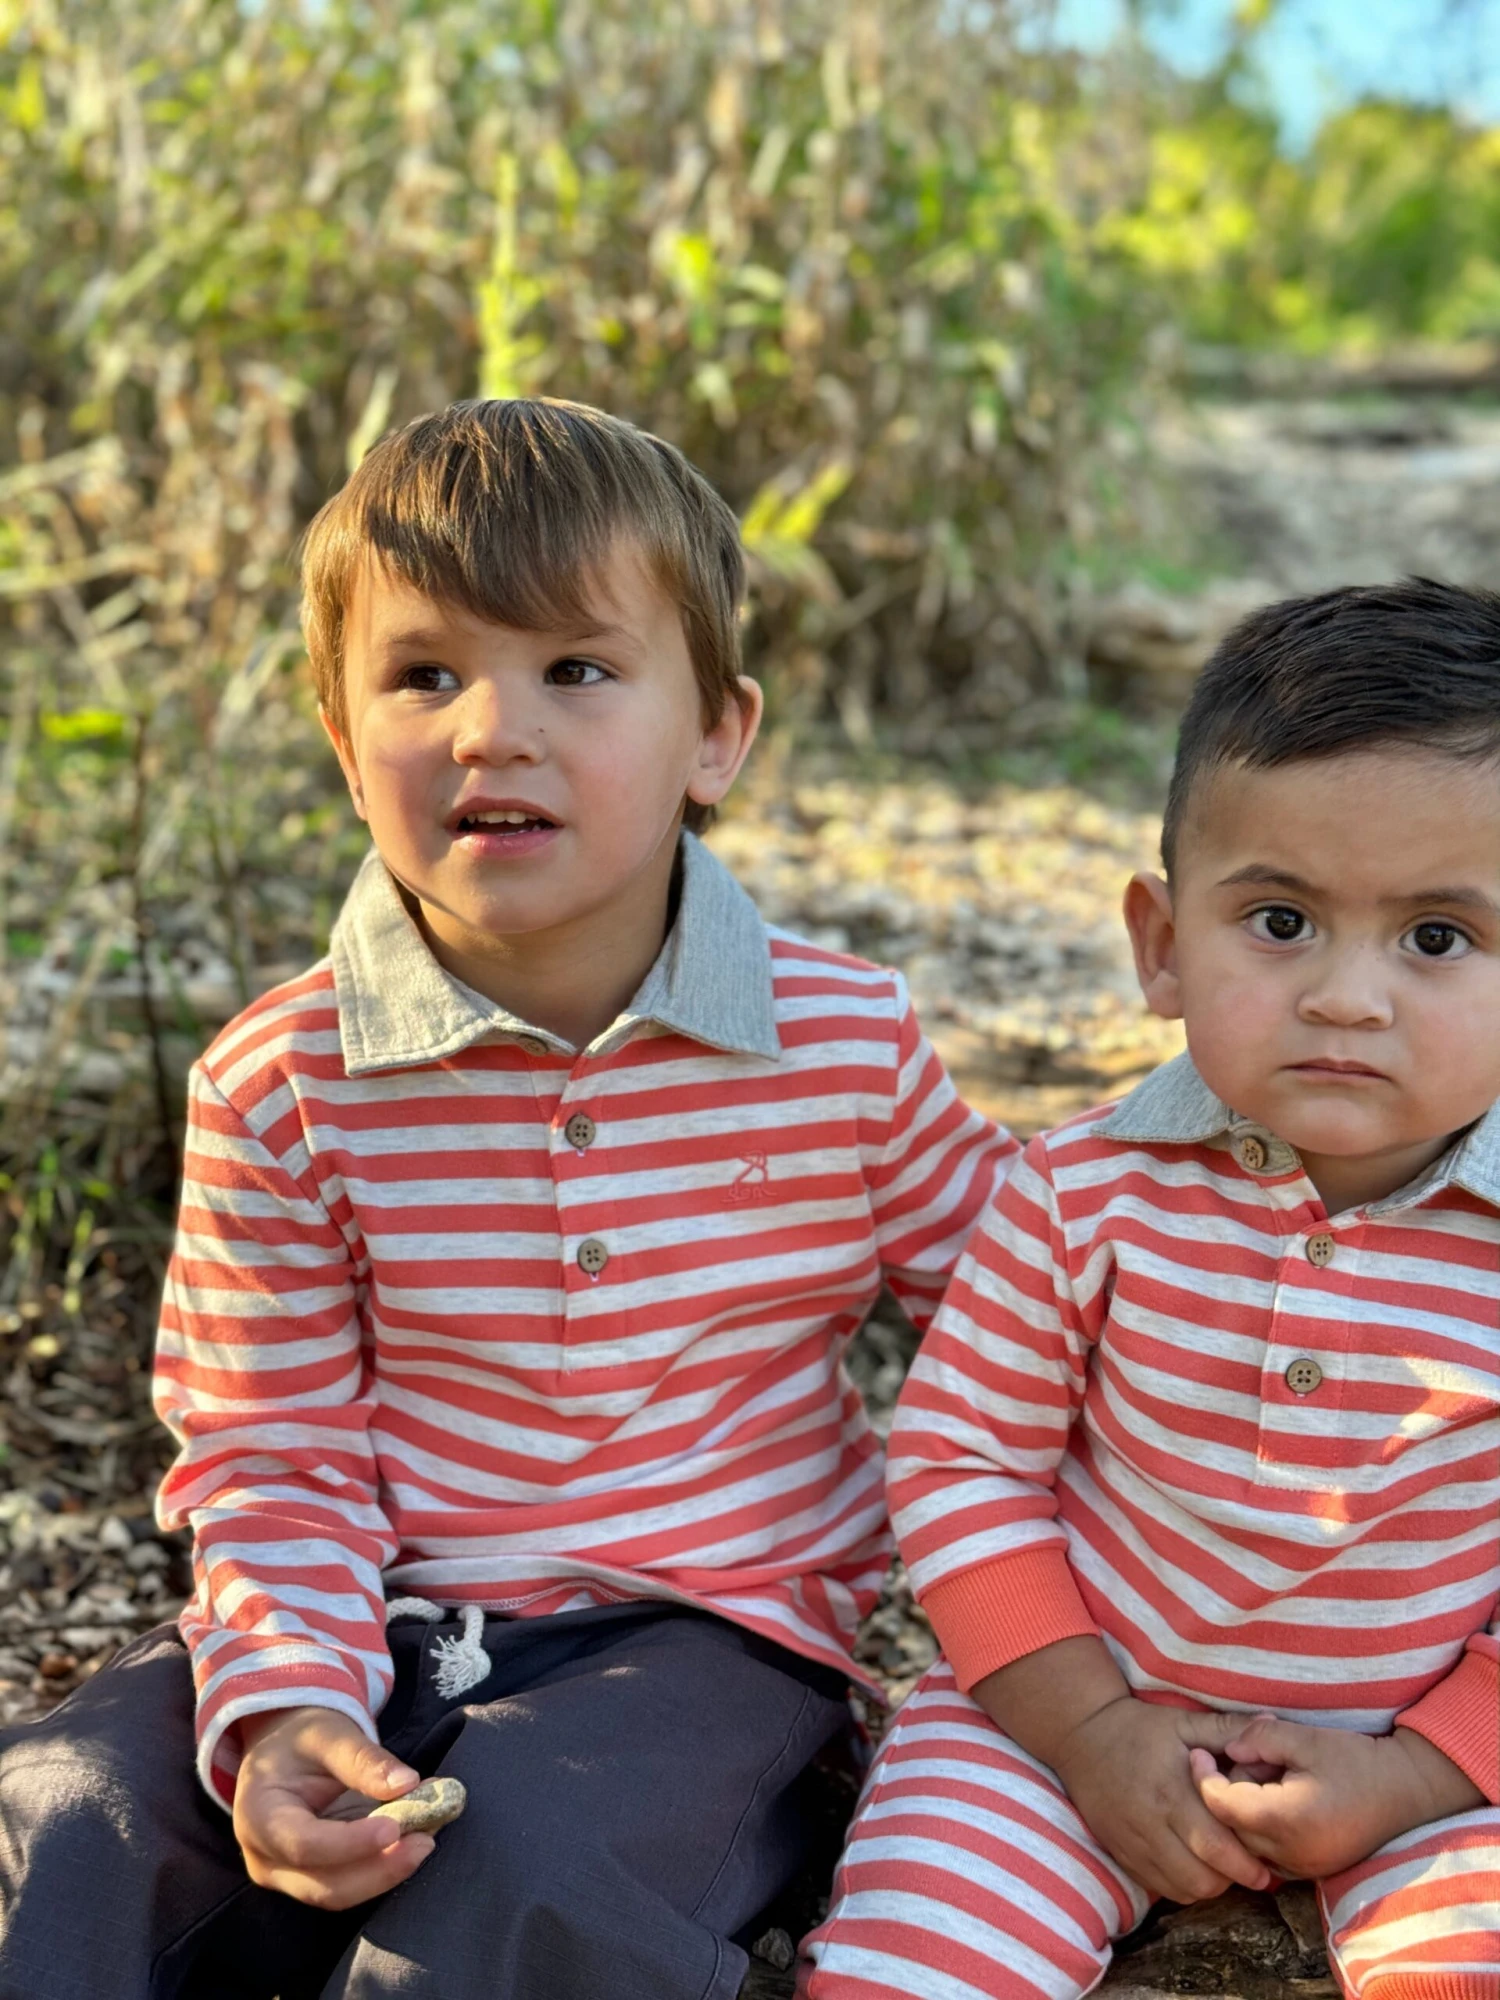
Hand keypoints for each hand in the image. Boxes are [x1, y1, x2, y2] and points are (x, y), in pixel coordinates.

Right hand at [233, 1705, 434, 1909]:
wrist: (283, 1749)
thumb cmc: (301, 1737)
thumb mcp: (330, 1734)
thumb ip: (365, 1760)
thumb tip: (408, 1784)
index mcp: (258, 1815)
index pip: (304, 1844)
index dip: (351, 1843)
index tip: (395, 1827)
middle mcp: (265, 1858)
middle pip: (323, 1885)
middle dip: (378, 1869)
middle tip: (425, 1841)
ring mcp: (285, 1876)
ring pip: (338, 1893)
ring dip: (385, 1873)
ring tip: (425, 1840)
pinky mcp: (309, 1879)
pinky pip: (347, 1885)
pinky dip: (381, 1869)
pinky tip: (412, 1844)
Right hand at [1050, 1699, 1273, 1903]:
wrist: (1081, 1735)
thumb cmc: (1139, 1727)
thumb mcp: (1183, 1722)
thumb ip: (1228, 1729)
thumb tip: (1272, 1726)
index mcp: (1172, 1792)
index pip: (1217, 1847)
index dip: (1248, 1863)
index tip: (1268, 1861)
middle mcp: (1151, 1824)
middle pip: (1203, 1878)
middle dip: (1234, 1878)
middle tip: (1251, 1866)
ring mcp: (1133, 1843)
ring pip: (1183, 1889)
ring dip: (1209, 1884)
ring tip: (1222, 1865)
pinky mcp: (1120, 1853)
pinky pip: (1159, 1888)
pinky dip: (1183, 1885)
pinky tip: (1194, 1865)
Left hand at [1190, 1714, 1485, 1880]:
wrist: (1405, 1792)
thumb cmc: (1356, 1760)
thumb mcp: (1305, 1737)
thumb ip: (1259, 1739)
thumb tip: (1226, 1749)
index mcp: (1285, 1819)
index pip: (1220, 1805)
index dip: (1201, 1776)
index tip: (1197, 1750)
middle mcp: (1289, 1853)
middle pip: (1227, 1827)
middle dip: (1224, 1791)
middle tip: (1245, 1758)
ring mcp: (1301, 1867)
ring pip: (1244, 1843)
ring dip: (1242, 1810)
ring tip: (1267, 1776)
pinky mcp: (1311, 1870)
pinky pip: (1266, 1853)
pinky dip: (1259, 1828)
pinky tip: (1276, 1798)